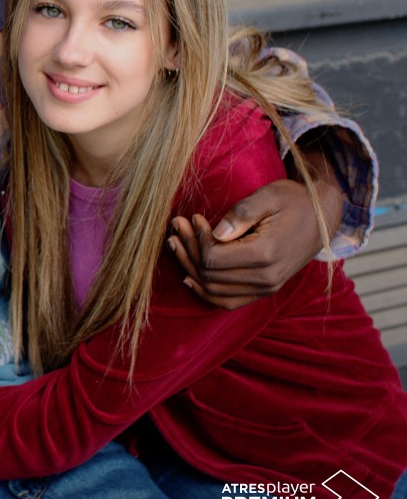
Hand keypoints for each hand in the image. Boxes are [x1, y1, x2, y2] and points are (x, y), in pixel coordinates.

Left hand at [168, 178, 329, 309]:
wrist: (321, 217)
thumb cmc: (293, 201)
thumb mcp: (268, 196)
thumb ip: (241, 213)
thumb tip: (215, 233)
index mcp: (266, 254)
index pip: (213, 258)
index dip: (196, 239)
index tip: (193, 218)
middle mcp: (266, 278)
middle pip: (210, 274)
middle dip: (188, 249)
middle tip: (177, 225)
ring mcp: (267, 288)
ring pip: (214, 290)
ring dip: (190, 268)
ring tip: (177, 243)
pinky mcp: (265, 290)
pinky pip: (228, 301)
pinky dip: (205, 292)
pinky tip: (188, 276)